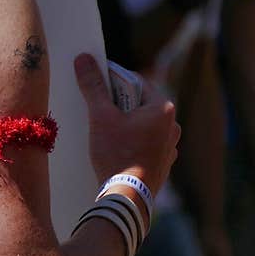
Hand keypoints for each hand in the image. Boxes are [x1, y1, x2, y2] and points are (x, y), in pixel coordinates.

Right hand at [75, 53, 180, 195]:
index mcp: (163, 108)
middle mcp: (172, 126)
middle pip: (139, 104)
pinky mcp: (162, 164)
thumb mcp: (100, 116)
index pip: (135, 82)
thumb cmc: (117, 153)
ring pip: (142, 125)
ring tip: (103, 132)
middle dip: (117, 104)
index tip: (95, 84)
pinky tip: (114, 150)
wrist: (127, 196)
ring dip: (124, 124)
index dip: (113, 81)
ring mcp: (169, 147)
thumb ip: (93, 86)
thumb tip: (84, 59)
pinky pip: (145, 144)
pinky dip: (130, 142)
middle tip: (96, 108)